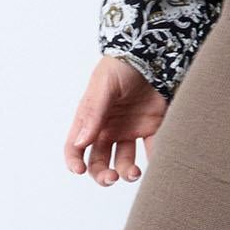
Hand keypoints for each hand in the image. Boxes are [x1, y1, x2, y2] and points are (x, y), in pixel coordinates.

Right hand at [65, 54, 169, 185]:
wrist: (154, 51)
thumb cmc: (122, 64)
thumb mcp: (104, 84)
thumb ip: (93, 112)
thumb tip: (81, 143)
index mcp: (91, 118)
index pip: (75, 145)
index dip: (74, 159)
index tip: (79, 170)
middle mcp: (108, 127)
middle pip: (99, 160)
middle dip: (102, 174)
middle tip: (111, 177)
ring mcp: (130, 129)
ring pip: (124, 161)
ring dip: (126, 172)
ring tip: (134, 173)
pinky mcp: (152, 128)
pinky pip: (152, 150)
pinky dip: (155, 160)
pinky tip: (156, 164)